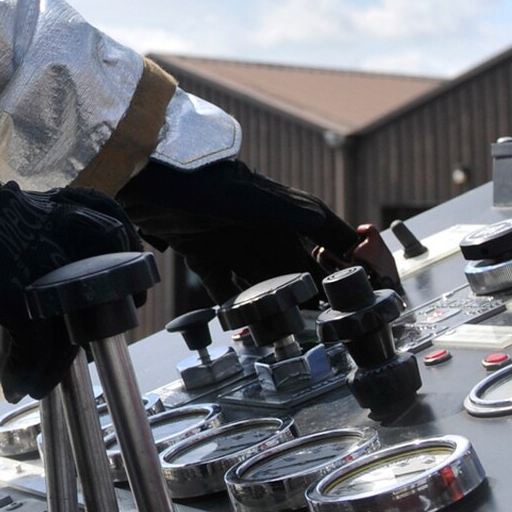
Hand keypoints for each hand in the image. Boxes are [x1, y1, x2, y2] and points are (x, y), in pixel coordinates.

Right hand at [0, 181, 140, 400]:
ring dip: (71, 350)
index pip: (95, 207)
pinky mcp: (7, 288)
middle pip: (110, 244)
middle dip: (123, 284)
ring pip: (77, 306)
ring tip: (55, 373)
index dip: (122, 235)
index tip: (125, 260)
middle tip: (114, 320)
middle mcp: (41, 224)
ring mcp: (28, 256)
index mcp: (33, 202)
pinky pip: (36, 343)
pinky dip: (32, 371)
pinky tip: (17, 383)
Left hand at [116, 157, 398, 306]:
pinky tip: (244, 327)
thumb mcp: (263, 202)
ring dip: (271, 304)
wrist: (153, 178)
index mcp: (280, 210)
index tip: (358, 287)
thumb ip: (305, 218)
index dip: (339, 260)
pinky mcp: (201, 252)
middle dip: (304, 293)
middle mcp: (258, 225)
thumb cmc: (211, 184)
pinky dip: (233, 305)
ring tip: (287, 333)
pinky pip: (223, 285)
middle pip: (289, 267)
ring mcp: (229, 239)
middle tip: (321, 324)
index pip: (321, 237)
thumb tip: (354, 236)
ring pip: (259, 280)